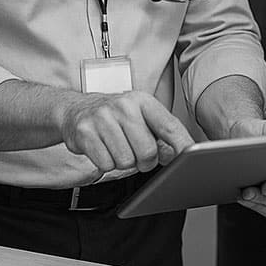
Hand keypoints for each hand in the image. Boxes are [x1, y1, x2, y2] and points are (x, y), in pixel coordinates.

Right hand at [59, 90, 193, 176]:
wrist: (75, 110)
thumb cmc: (114, 117)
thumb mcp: (139, 116)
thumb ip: (161, 134)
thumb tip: (179, 153)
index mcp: (142, 101)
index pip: (169, 125)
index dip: (182, 145)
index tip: (191, 158)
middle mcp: (123, 106)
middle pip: (147, 151)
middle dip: (144, 161)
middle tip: (136, 153)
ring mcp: (103, 118)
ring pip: (126, 161)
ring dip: (123, 162)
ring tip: (116, 148)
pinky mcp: (85, 132)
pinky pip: (106, 164)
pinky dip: (106, 164)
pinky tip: (102, 149)